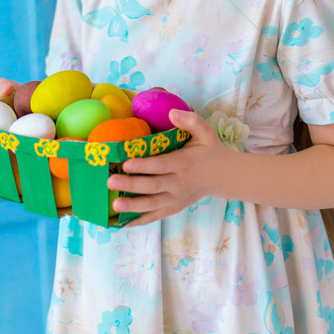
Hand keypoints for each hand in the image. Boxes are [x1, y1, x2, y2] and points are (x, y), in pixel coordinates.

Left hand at [107, 109, 224, 226]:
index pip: (161, 165)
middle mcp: (179, 183)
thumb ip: (190, 121)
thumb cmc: (209, 150)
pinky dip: (140, 220)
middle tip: (110, 181)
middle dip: (131, 185)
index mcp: (184, 163)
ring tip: (115, 204)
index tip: (126, 164)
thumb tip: (171, 112)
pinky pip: (155, 216)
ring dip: (133, 206)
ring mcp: (176, 198)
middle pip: (153, 186)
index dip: (143, 165)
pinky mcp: (174, 208)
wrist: (222, 176)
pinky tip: (123, 222)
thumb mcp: (205, 132)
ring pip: (152, 204)